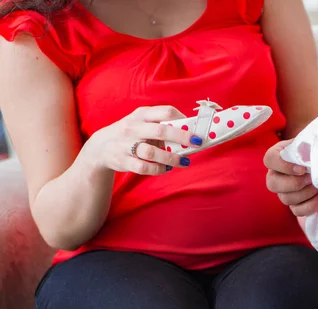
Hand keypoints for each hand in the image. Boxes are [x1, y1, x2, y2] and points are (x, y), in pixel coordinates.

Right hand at [81, 106, 203, 174]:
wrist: (101, 146)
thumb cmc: (131, 133)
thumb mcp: (142, 122)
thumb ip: (162, 125)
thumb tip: (190, 134)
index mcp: (142, 114)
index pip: (166, 112)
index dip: (183, 119)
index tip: (195, 127)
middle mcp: (134, 127)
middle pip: (161, 131)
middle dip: (182, 137)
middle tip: (197, 143)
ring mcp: (126, 144)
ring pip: (152, 152)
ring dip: (171, 158)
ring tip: (185, 161)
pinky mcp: (123, 161)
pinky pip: (143, 167)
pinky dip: (158, 169)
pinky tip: (166, 168)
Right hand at [265, 140, 317, 263]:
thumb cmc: (317, 148)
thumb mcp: (315, 140)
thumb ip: (314, 140)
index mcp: (277, 155)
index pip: (269, 160)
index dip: (283, 166)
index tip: (302, 168)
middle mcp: (276, 174)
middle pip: (272, 184)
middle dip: (294, 184)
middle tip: (311, 179)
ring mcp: (283, 191)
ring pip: (285, 199)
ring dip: (304, 195)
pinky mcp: (294, 204)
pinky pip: (296, 211)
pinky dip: (310, 207)